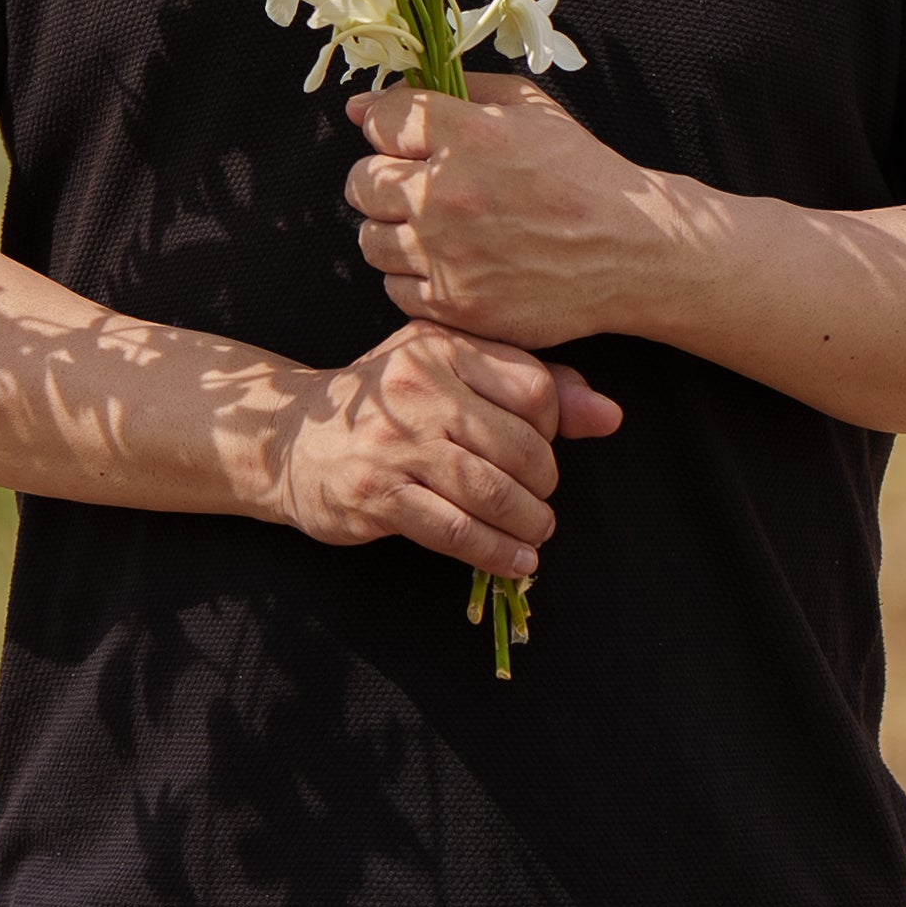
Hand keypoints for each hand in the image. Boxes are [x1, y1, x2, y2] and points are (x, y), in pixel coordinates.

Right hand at [270, 320, 620, 578]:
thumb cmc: (388, 404)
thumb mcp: (452, 372)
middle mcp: (419, 388)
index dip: (555, 426)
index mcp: (443, 346)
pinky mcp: (377, 495)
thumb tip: (610, 415)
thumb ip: (531, 386)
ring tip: (537, 532)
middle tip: (541, 498)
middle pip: (521, 445)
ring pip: (492, 491)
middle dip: (544, 483)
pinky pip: (455, 531)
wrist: (295, 438)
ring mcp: (395, 444)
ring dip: (528, 522)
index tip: (543, 446)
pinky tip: (517, 560)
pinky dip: (496, 552)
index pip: (534, 388)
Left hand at [346, 74, 680, 350]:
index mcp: (469, 134)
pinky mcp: (455, 306)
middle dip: (384, 178)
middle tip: (420, 186)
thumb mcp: (530, 107)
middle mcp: (448, 194)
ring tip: (434, 228)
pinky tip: (450, 265)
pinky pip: (394, 288)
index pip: (379, 120)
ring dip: (393, 230)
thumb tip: (368, 103)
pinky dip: (414, 277)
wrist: (630, 251)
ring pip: (369, 238)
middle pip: (360, 181)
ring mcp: (447, 255)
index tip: (405, 140)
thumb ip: (453, 90)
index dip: (387, 127)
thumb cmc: (581, 174)